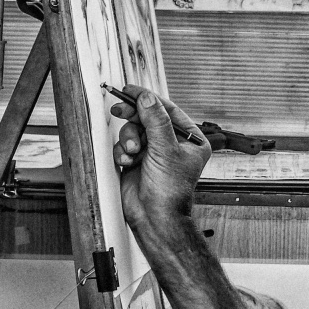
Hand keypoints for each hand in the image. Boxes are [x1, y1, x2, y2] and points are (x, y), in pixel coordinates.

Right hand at [111, 86, 211, 232]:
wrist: (154, 218)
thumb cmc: (169, 190)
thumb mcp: (165, 150)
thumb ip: (155, 121)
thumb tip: (146, 97)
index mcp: (189, 139)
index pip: (167, 109)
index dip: (148, 98)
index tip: (130, 90)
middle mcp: (172, 144)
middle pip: (147, 117)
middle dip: (134, 117)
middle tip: (119, 109)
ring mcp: (153, 152)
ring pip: (133, 131)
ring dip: (128, 139)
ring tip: (132, 153)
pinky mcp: (137, 161)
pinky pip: (124, 146)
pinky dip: (123, 153)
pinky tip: (127, 163)